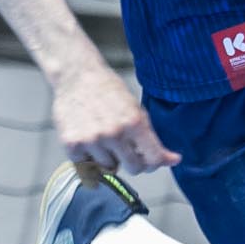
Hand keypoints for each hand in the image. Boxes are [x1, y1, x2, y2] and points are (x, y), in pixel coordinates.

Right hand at [51, 58, 181, 174]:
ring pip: (109, 168)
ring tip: (102, 137)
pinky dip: (88, 157)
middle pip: (133, 168)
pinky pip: (86, 165)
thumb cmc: (108, 90)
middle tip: (127, 150)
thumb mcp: (135, 107)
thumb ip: (150, 136)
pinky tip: (87, 138)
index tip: (154, 161)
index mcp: (134, 122)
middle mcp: (114, 133)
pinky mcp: (71, 144)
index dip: (156, 163)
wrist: (76, 75)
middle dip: (134, 162)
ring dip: (109, 158)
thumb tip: (173, 159)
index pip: (153, 159)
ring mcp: (92, 140)